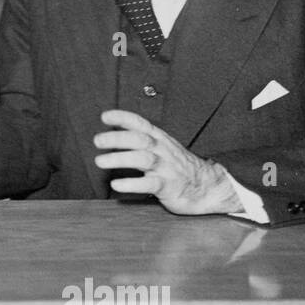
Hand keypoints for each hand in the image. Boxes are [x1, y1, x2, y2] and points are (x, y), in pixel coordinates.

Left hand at [92, 110, 241, 216]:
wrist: (207, 187)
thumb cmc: (177, 166)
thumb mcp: (161, 147)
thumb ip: (140, 139)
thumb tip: (110, 133)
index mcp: (160, 139)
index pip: (141, 124)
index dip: (123, 118)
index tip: (104, 117)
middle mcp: (162, 150)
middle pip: (140, 139)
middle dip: (118, 138)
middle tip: (97, 140)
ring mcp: (166, 168)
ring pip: (143, 159)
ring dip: (120, 158)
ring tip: (100, 161)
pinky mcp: (168, 187)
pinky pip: (149, 184)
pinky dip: (132, 183)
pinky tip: (116, 184)